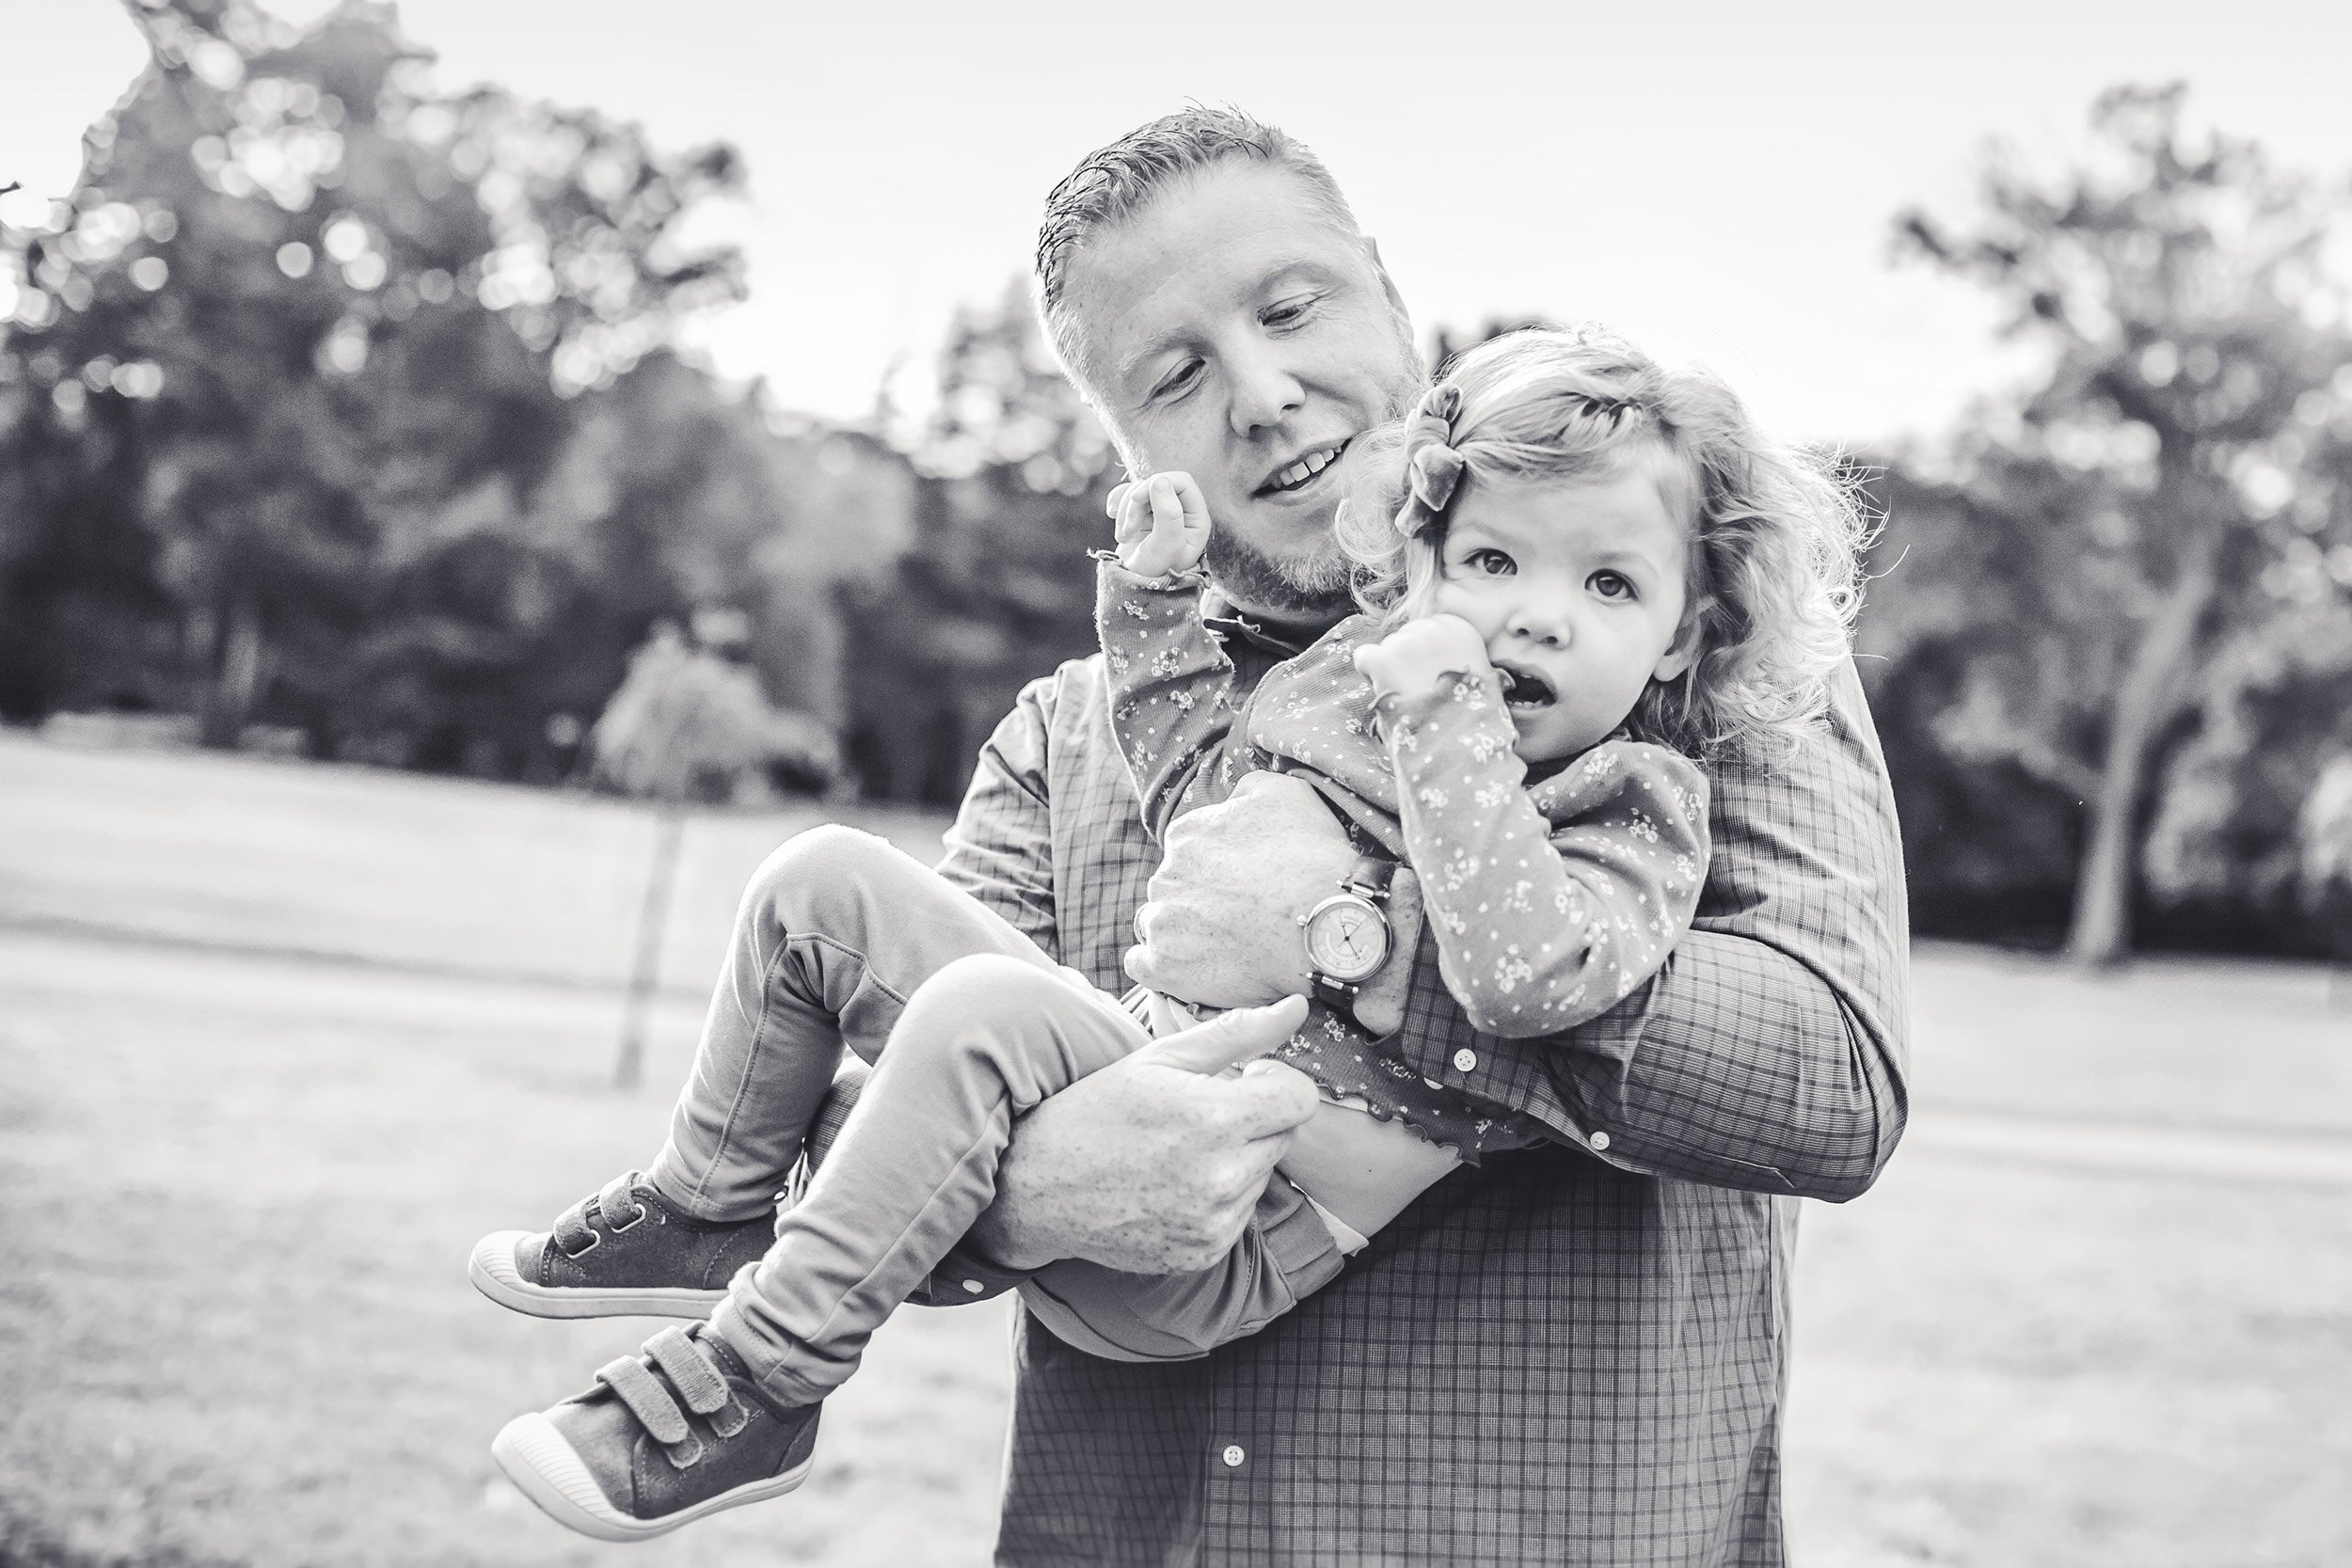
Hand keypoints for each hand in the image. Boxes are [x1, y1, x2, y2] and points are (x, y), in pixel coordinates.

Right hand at [969, 996, 1320, 1272]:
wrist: (1039, 1186)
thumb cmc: (1098, 1110)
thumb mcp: (1161, 1059)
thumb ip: (1237, 1033)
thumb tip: (1298, 1007)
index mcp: (1214, 1119)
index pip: (1301, 1098)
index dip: (1277, 1079)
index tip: (1247, 1075)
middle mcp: (1221, 1177)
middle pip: (1285, 1136)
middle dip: (1255, 1117)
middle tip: (1200, 1110)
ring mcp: (1214, 1222)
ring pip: (1263, 1175)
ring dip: (1238, 1157)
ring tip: (1179, 1150)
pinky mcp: (1205, 1252)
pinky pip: (1239, 1214)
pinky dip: (1219, 1196)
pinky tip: (1172, 1183)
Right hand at [1107, 471, 1212, 578]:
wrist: (1134, 589)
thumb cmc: (1156, 572)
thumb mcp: (1166, 546)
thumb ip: (1168, 514)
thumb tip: (1159, 481)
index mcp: (1196, 518)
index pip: (1181, 480)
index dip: (1157, 483)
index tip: (1136, 499)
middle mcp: (1182, 511)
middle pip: (1157, 483)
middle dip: (1136, 502)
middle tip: (1129, 528)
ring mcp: (1160, 511)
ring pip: (1139, 489)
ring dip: (1125, 509)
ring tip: (1124, 536)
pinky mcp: (1141, 513)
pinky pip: (1126, 494)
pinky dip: (1116, 504)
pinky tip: (1113, 519)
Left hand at [1124, 771, 1354, 1007]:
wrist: (1324, 923)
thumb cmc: (1311, 858)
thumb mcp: (1287, 794)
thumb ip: (1247, 790)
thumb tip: (1235, 798)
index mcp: (1187, 835)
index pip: (1191, 851)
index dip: (1219, 869)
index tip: (1243, 884)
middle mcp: (1166, 875)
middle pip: (1175, 888)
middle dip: (1201, 899)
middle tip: (1241, 917)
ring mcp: (1162, 922)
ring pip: (1160, 924)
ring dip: (1182, 932)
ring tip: (1222, 946)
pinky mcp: (1164, 967)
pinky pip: (1142, 966)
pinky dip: (1160, 967)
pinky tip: (1186, 968)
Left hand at [1350, 612, 1493, 702]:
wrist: (1459, 739)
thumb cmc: (1466, 714)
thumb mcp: (1471, 673)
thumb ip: (1448, 654)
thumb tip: (1423, 654)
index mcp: (1461, 629)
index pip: (1428, 627)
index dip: (1427, 655)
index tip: (1434, 677)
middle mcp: (1435, 629)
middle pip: (1406, 635)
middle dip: (1408, 659)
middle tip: (1420, 690)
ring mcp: (1408, 642)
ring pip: (1386, 647)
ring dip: (1391, 668)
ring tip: (1408, 697)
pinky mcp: (1385, 659)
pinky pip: (1363, 656)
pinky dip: (1368, 673)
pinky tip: (1386, 691)